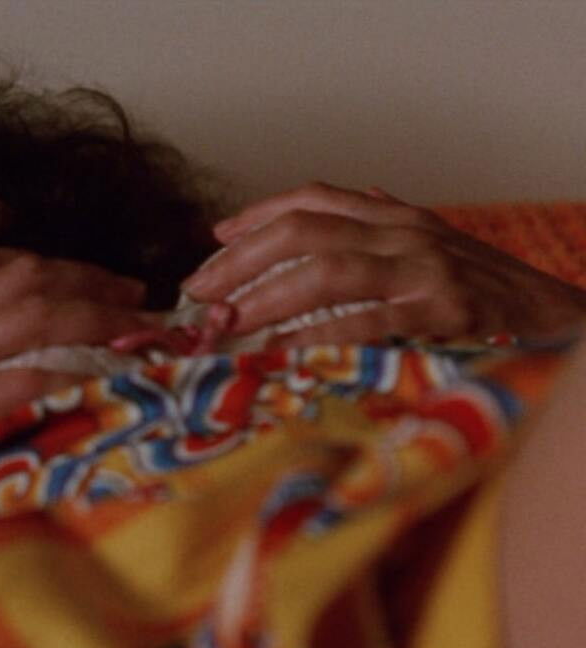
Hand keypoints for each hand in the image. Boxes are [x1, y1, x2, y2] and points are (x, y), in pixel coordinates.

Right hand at [0, 245, 160, 529]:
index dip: (41, 264)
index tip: (81, 275)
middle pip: (24, 279)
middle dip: (88, 282)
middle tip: (135, 295)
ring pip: (33, 317)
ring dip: (95, 318)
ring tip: (140, 328)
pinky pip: (19, 379)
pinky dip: (69, 375)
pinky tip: (107, 378)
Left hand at [181, 183, 585, 346]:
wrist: (560, 317)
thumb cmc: (487, 289)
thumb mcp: (431, 247)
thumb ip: (382, 233)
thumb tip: (340, 218)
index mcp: (395, 216)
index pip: (313, 200)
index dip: (257, 216)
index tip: (215, 239)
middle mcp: (403, 233)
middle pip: (303, 232)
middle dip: (242, 260)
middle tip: (200, 290)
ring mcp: (424, 270)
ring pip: (326, 270)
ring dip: (266, 296)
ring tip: (226, 321)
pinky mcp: (443, 311)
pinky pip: (367, 318)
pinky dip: (319, 332)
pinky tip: (281, 346)